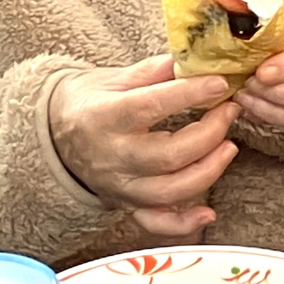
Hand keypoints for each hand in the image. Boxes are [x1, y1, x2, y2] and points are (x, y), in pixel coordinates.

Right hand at [47, 56, 239, 237]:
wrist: (53, 133)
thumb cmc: (90, 100)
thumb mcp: (115, 77)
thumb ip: (157, 71)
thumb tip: (199, 59)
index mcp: (105, 116)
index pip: (151, 106)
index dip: (190, 94)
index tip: (220, 83)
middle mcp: (113, 156)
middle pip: (169, 155)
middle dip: (210, 134)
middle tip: (230, 111)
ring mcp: (119, 185)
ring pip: (170, 191)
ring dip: (208, 171)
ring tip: (228, 146)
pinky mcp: (125, 204)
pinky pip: (155, 223)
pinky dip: (184, 224)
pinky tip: (208, 213)